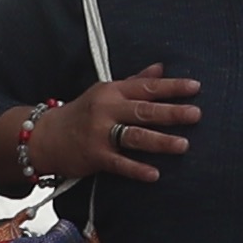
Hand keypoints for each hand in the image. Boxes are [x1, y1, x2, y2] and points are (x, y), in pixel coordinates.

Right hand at [36, 59, 199, 183]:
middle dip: (171, 112)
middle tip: (197, 114)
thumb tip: (161, 68)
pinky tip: (154, 174)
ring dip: (160, 141)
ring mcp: (99, 133)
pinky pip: (119, 163)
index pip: (146, 87)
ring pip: (134, 136)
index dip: (172, 86)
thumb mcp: (106, 92)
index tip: (195, 87)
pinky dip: (137, 169)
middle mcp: (107, 109)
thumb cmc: (82, 112)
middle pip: (144, 110)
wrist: (45, 136)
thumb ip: (135, 81)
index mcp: (112, 91)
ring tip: (184, 145)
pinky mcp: (94, 156)